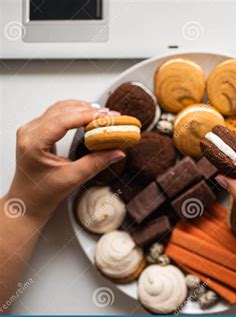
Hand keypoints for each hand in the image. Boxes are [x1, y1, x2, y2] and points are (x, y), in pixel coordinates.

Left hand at [4, 100, 124, 223]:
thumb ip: (96, 163)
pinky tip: (90, 116)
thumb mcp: (73, 178)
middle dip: (89, 111)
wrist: (28, 200)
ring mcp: (31, 129)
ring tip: (105, 115)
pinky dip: (76, 112)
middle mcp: (29, 132)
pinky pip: (57, 113)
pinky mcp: (37, 129)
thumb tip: (118, 152)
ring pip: (60, 108)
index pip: (63, 121)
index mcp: (33, 144)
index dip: (88, 116)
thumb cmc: (44, 192)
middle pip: (62, 111)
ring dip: (84, 109)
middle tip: (112, 116)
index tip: (108, 116)